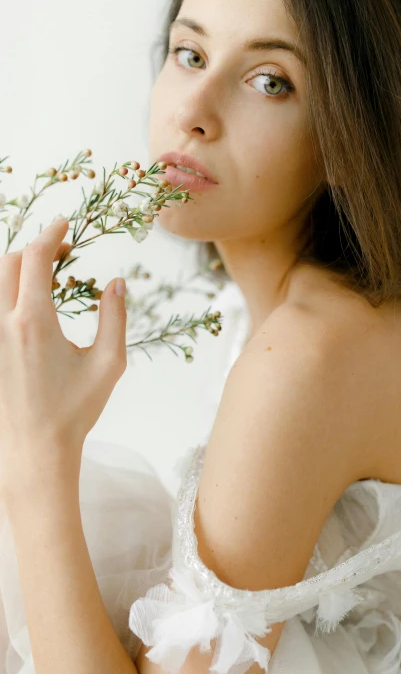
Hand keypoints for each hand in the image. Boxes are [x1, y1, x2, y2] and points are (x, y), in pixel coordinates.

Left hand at [0, 218, 126, 494]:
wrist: (34, 450)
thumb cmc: (75, 410)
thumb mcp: (109, 363)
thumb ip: (115, 317)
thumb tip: (117, 282)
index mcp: (34, 322)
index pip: (35, 258)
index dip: (50, 233)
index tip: (64, 224)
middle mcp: (2, 324)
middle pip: (7, 262)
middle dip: (33, 248)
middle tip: (60, 252)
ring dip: (16, 270)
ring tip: (42, 277)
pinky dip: (7, 295)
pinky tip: (26, 305)